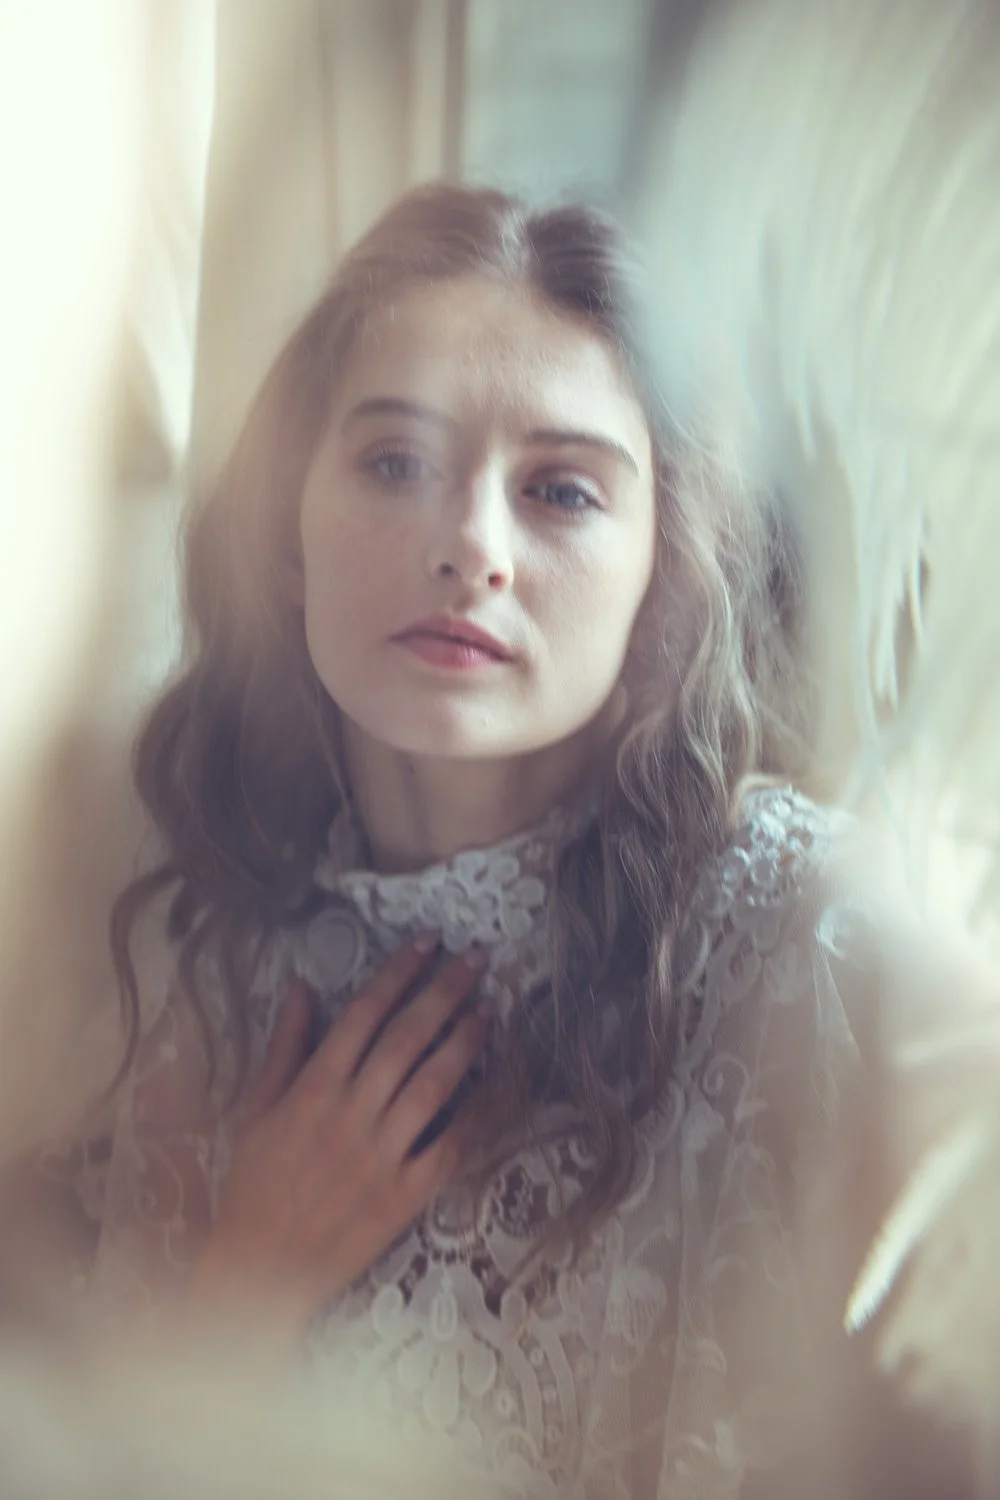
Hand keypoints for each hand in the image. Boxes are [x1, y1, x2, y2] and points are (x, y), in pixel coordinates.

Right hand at [190, 936, 488, 1335]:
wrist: (260, 1270)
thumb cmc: (254, 1184)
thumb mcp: (256, 1109)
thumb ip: (285, 1045)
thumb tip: (303, 984)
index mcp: (312, 1089)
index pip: (363, 1014)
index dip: (398, 973)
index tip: (428, 942)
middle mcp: (350, 1116)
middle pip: (406, 1039)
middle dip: (444, 992)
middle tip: (476, 959)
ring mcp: (380, 1157)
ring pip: (432, 1085)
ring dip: (464, 1043)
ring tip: (488, 1010)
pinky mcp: (404, 1196)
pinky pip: (449, 1147)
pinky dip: (476, 1115)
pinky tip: (496, 1085)